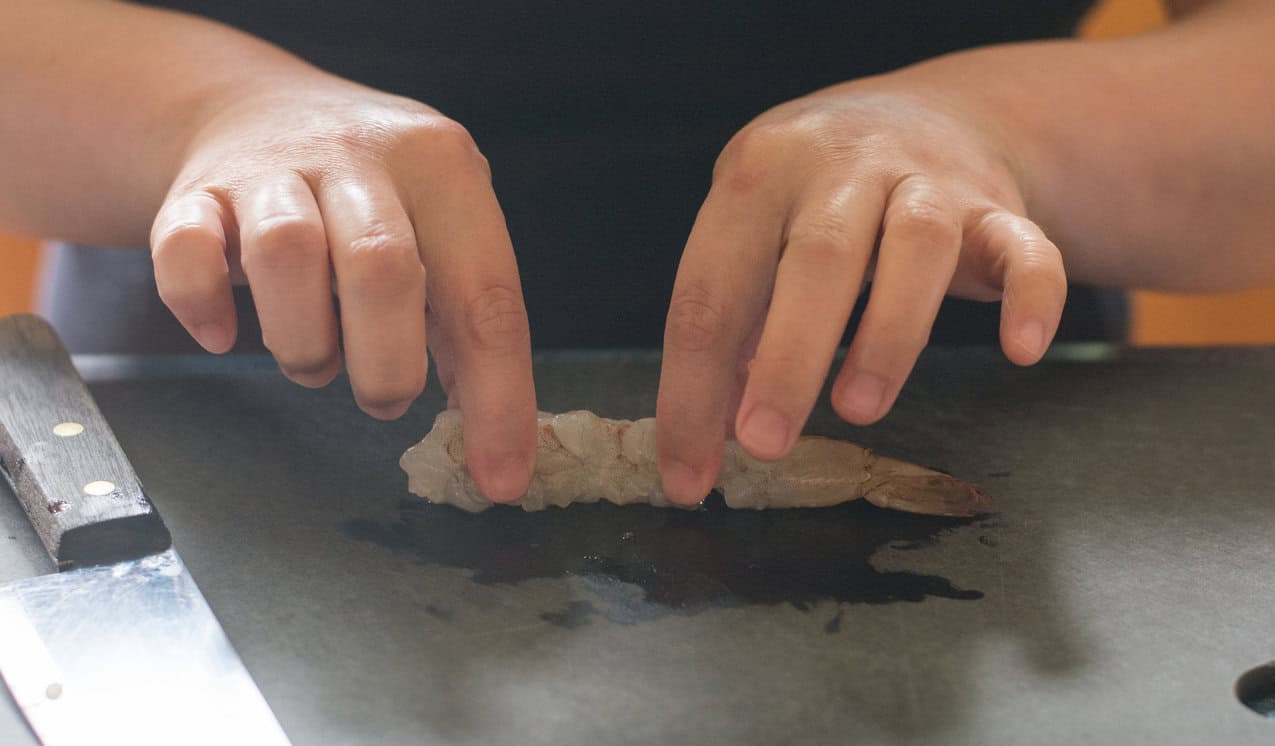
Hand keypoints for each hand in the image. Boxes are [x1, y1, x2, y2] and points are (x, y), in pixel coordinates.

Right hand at [148, 80, 535, 500]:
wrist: (257, 109)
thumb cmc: (373, 198)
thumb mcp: (442, 231)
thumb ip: (469, 321)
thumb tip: (497, 442)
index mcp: (444, 167)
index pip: (486, 297)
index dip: (498, 397)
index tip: (499, 477)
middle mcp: (362, 154)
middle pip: (383, 269)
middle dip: (387, 366)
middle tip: (385, 400)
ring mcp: (273, 167)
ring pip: (286, 255)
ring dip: (304, 342)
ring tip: (316, 363)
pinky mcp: (195, 191)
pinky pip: (185, 252)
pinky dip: (202, 307)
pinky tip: (223, 334)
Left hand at [656, 84, 1066, 503]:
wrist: (934, 113)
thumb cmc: (818, 198)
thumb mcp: (756, 232)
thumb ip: (735, 324)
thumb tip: (708, 432)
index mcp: (759, 173)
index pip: (711, 288)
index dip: (692, 389)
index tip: (688, 476)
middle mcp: (842, 165)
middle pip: (817, 259)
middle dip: (786, 359)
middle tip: (765, 444)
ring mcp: (928, 179)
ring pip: (918, 246)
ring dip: (889, 333)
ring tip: (859, 410)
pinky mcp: (999, 208)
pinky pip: (1027, 248)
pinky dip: (1032, 298)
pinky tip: (1020, 352)